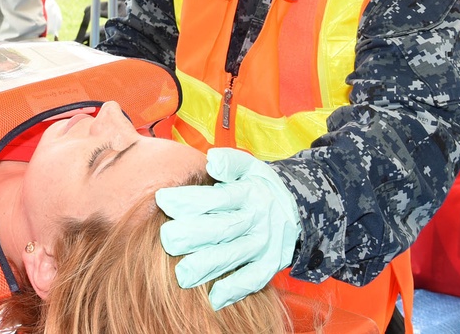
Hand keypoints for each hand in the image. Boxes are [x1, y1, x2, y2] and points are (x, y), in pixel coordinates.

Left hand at [155, 148, 300, 309]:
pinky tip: (214, 298)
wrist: (296, 208)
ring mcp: (264, 244)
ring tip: (182, 275)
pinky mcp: (270, 264)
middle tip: (167, 239)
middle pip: (223, 228)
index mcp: (248, 192)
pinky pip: (254, 280)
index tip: (162, 200)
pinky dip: (235, 290)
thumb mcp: (249, 166)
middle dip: (194, 234)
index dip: (190, 199)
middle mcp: (256, 219)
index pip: (217, 196)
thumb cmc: (258, 185)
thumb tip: (212, 161)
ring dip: (208, 266)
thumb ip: (230, 162)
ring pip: (234, 256)